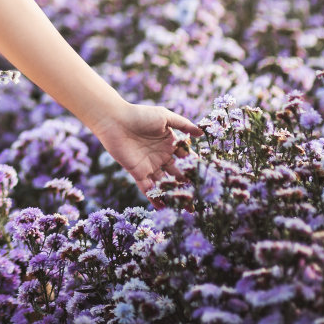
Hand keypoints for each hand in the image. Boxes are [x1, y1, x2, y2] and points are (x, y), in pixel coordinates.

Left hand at [88, 101, 203, 208]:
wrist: (115, 121)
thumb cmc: (140, 115)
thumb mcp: (165, 117)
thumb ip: (183, 125)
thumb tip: (202, 132)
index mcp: (169, 143)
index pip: (185, 157)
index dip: (195, 166)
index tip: (208, 177)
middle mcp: (161, 156)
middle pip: (177, 173)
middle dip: (188, 184)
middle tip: (201, 198)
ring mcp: (150, 165)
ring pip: (165, 183)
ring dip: (174, 194)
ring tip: (188, 208)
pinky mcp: (138, 172)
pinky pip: (148, 188)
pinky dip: (155, 198)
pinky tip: (165, 209)